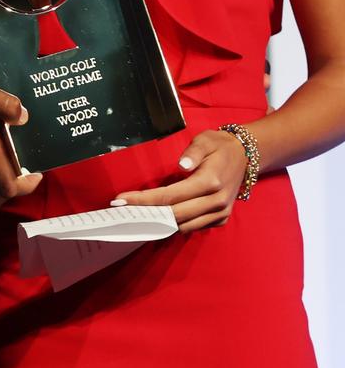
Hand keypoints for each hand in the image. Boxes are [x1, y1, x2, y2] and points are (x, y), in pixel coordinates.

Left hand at [112, 130, 247, 233]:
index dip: (144, 200)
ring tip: (137, 215)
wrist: (246, 155)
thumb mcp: (205, 140)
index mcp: (210, 182)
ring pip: (184, 226)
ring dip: (160, 223)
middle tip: (123, 210)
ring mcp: (220, 213)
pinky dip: (177, 224)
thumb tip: (182, 165)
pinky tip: (160, 217)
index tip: (122, 200)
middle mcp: (216, 201)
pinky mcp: (222, 219)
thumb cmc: (219, 145)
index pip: (170, 196)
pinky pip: (195, 227)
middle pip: (174, 215)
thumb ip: (193, 152)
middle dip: (146, 214)